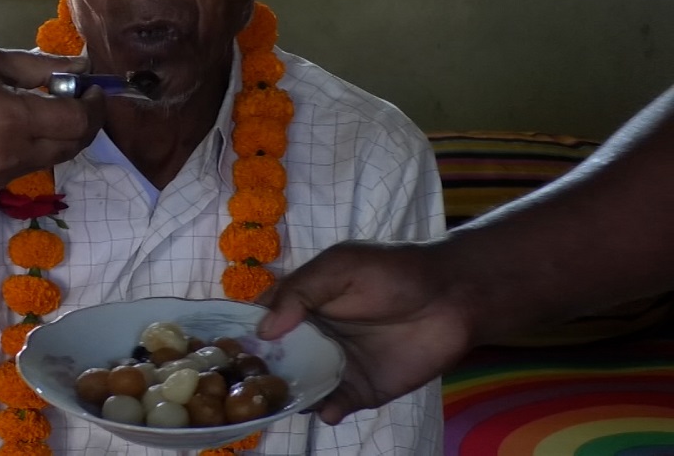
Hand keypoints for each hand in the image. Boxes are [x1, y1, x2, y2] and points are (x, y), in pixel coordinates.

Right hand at [0, 45, 105, 187]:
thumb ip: (37, 66)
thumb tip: (78, 68)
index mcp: (15, 118)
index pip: (77, 120)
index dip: (94, 104)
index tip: (93, 87)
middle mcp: (16, 152)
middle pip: (74, 145)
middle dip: (88, 122)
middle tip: (83, 98)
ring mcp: (4, 173)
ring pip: (56, 158)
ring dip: (66, 136)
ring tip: (54, 108)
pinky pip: (32, 165)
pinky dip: (42, 146)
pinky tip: (27, 125)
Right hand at [254, 240, 472, 424]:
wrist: (454, 296)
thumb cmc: (394, 271)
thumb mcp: (341, 266)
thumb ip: (301, 291)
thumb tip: (263, 329)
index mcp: (300, 304)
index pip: (260, 322)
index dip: (241, 336)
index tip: (223, 352)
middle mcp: (310, 338)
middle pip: (273, 362)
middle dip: (259, 376)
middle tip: (248, 388)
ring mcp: (334, 366)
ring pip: (299, 388)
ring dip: (290, 397)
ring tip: (287, 401)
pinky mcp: (360, 390)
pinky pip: (334, 406)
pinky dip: (326, 411)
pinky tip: (330, 408)